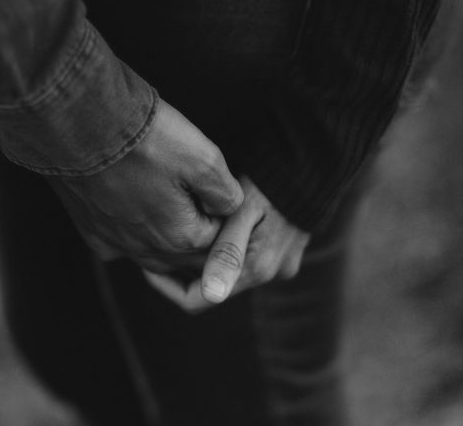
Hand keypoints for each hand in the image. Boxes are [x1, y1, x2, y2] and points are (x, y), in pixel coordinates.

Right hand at [47, 100, 243, 272]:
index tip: (222, 190)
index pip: (219, 242)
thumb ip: (225, 192)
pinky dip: (133, 235)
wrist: (77, 123)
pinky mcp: (90, 230)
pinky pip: (120, 245)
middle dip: (202, 235)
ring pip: (154, 256)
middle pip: (187, 256)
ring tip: (178, 209)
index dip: (225, 217)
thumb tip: (230, 208)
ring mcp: (115, 243)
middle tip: (206, 201)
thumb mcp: (204, 156)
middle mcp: (147, 250)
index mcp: (181, 237)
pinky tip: (136, 215)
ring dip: (170, 238)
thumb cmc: (144, 138)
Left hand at [144, 176, 310, 311]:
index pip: (197, 301)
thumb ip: (227, 252)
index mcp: (257, 269)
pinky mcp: (287, 252)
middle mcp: (271, 274)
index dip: (168, 287)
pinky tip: (217, 223)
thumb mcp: (242, 211)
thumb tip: (213, 295)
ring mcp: (281, 264)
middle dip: (187, 266)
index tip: (148, 265)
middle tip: (164, 240)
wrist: (313, 162)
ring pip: (230, 270)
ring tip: (187, 228)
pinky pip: (247, 257)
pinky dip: (229, 246)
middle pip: (213, 285)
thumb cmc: (270, 182)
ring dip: (208, 255)